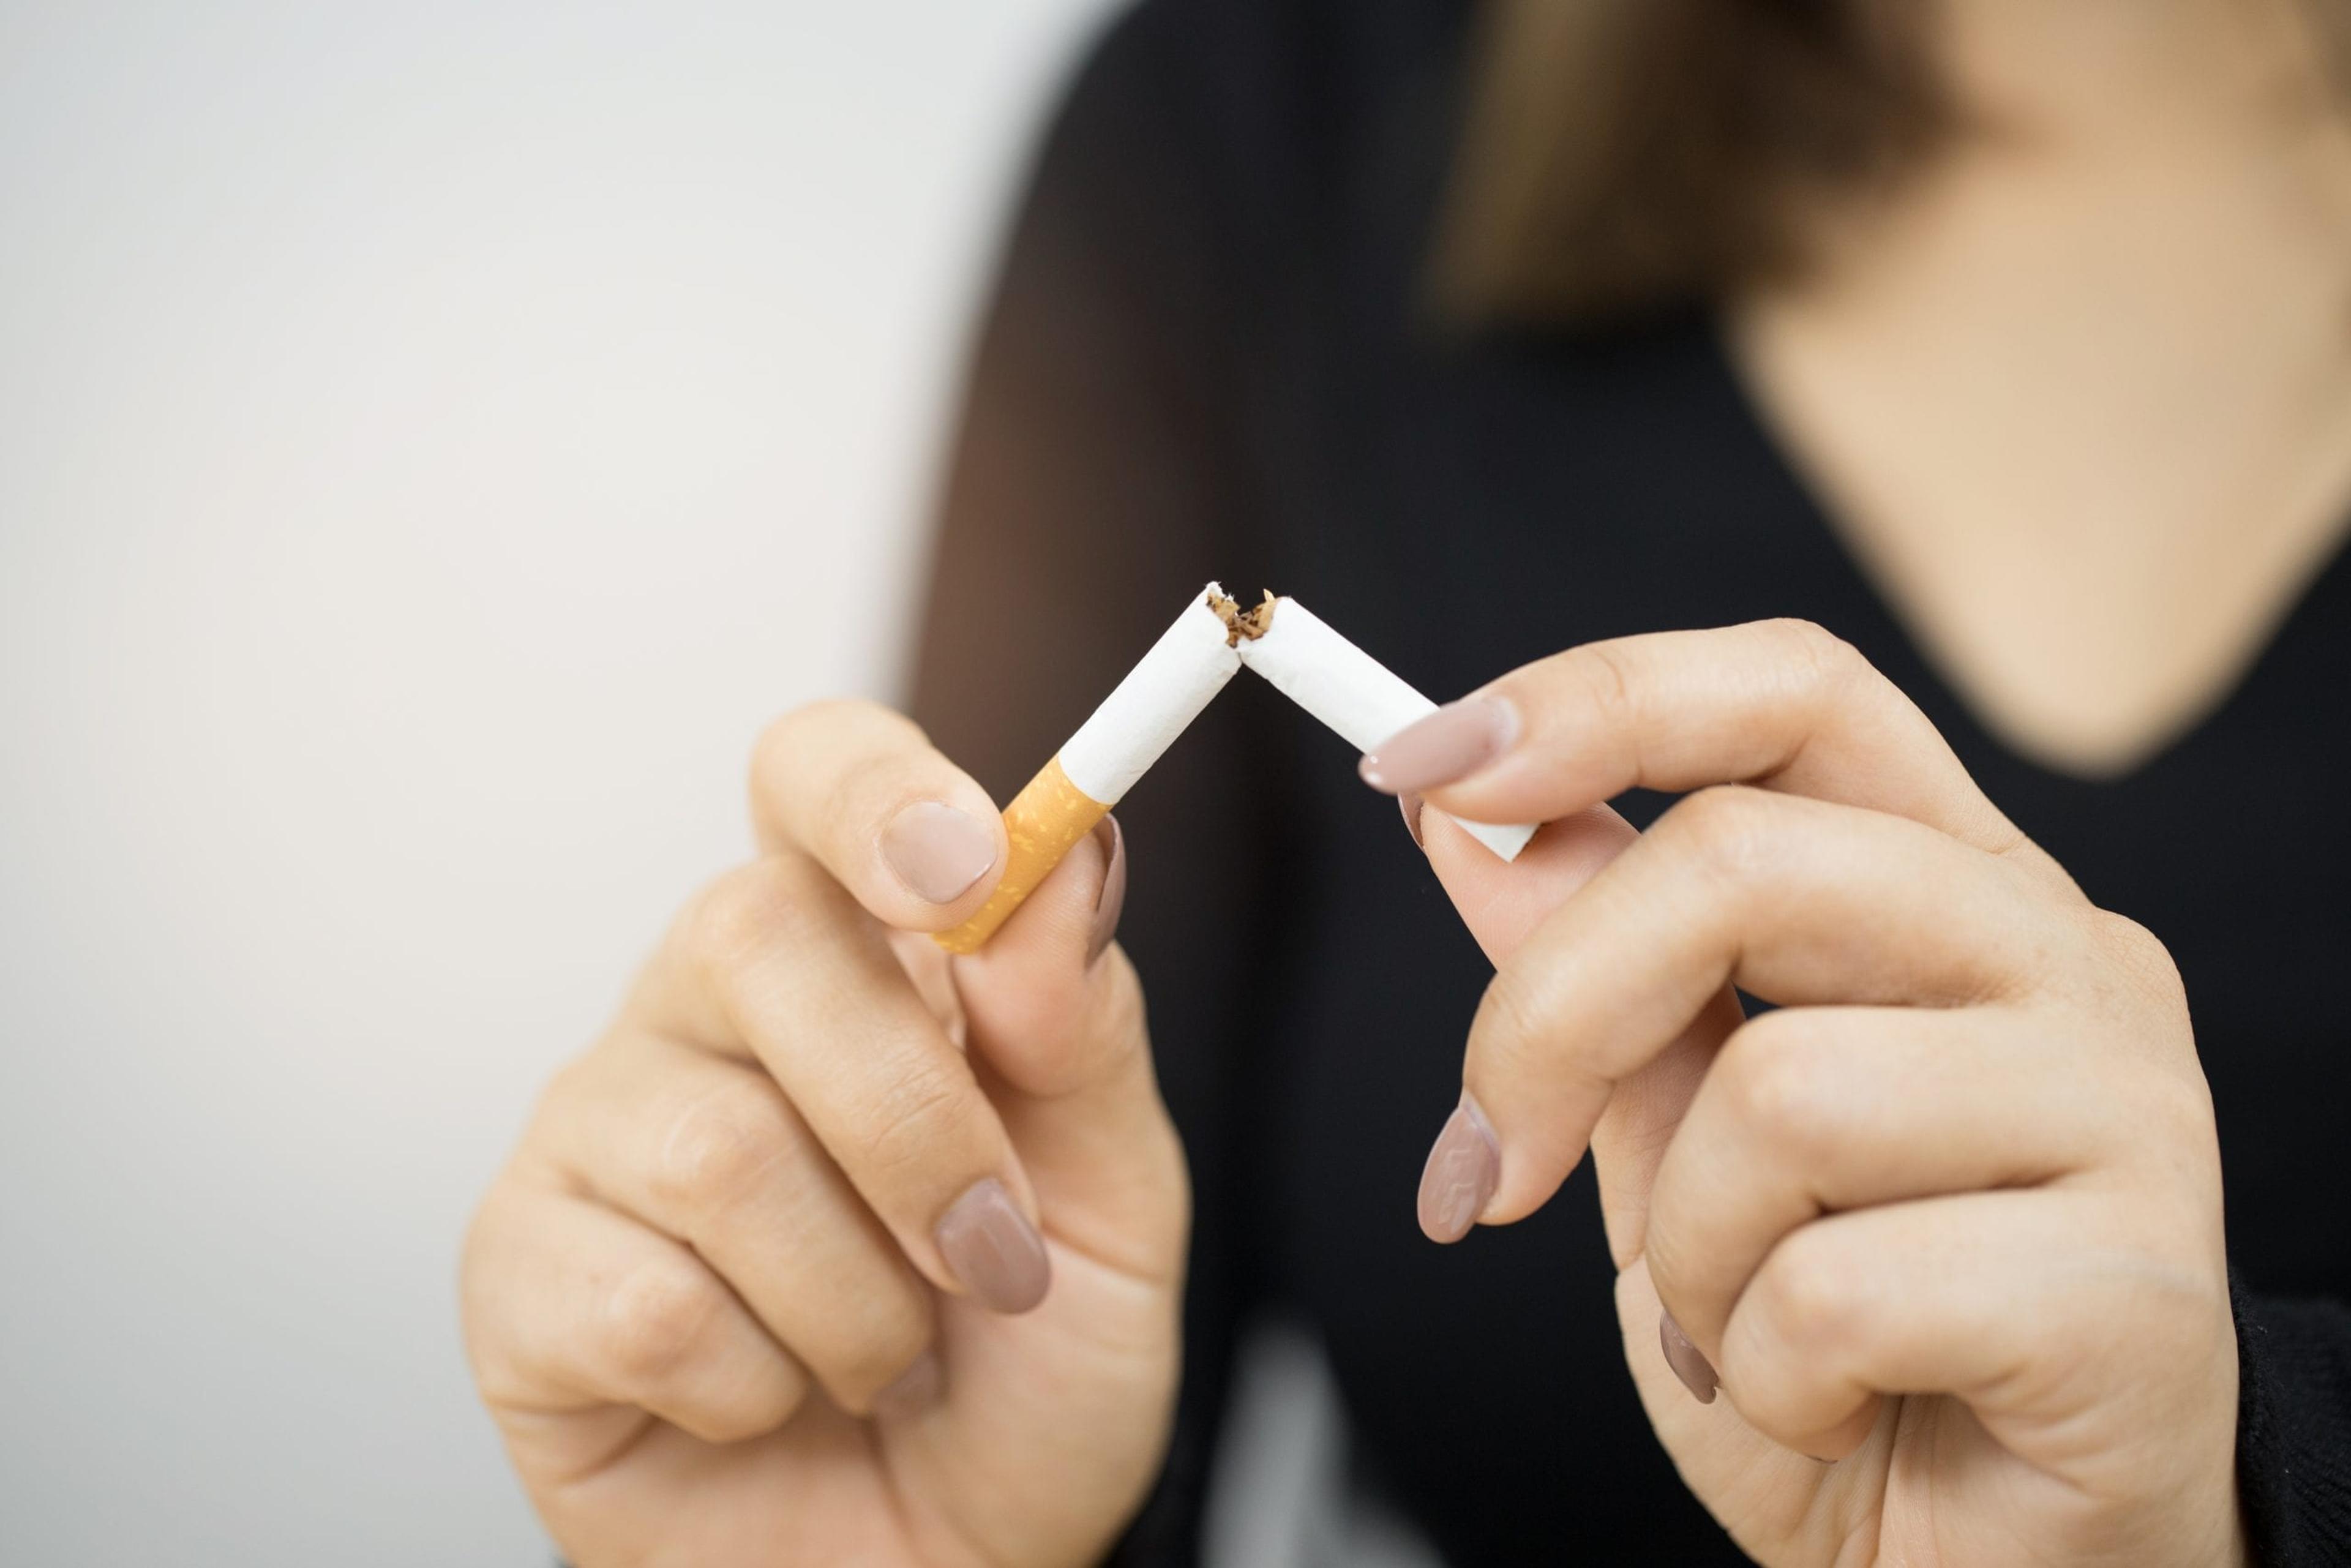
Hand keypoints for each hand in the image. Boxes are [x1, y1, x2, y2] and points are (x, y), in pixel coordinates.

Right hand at [461, 703, 1185, 1566]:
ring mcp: (598, 1129)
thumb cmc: (1027, 1370)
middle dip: (917, 1123)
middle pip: (757, 932)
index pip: (815, 776)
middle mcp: (707, 1006)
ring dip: (859, 1295)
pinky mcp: (521, 1273)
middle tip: (990, 1260)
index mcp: (857, 952)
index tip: (963, 864)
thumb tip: (1067, 854)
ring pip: (717, 1143)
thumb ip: (1080, 1028)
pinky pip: (641, 1300)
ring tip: (890, 1359)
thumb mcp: (1113, 1198)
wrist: (957, 1567)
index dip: (873, 790)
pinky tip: (770, 1398)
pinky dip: (759, 1381)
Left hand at [1368, 620, 2242, 1567]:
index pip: (1791, 691)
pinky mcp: (2136, 1286)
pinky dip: (1763, 1369)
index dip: (1594, 698)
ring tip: (1738, 1328)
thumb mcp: (1673, 1138)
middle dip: (1552, 1015)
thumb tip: (1467, 819)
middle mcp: (2063, 955)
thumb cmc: (1842, 1347)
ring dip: (1685, 1248)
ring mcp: (2124, 1109)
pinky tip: (1820, 1400)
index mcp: (1954, 887)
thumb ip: (1598, 972)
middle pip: (1743, 860)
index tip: (1415, 771)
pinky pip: (1839, 1285)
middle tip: (1489, 1163)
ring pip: (1782, 1091)